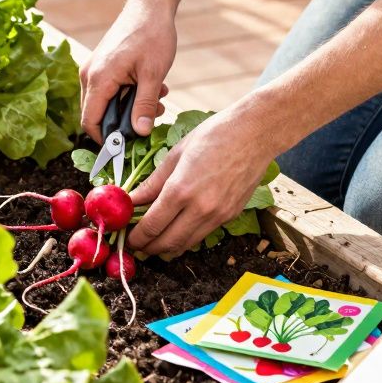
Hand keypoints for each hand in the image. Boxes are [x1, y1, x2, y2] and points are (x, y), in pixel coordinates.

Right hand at [80, 0, 176, 141]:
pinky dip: (129, 95)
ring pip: (107, 103)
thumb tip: (140, 133)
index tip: (127, 147)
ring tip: (158, 99)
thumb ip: (145, 105)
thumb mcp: (154, 74)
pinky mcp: (102, 66)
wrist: (150, 6)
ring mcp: (94, 69)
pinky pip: (110, 90)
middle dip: (125, 122)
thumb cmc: (152, 35)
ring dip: (131, 107)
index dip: (106, 140)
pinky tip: (152, 87)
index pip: (90, 121)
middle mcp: (89, 75)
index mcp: (97, 78)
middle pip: (98, 114)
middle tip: (154, 116)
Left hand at [127, 99, 284, 255]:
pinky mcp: (229, 216)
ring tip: (153, 240)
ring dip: (166, 247)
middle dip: (147, 248)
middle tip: (136, 243)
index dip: (135, 237)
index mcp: (181, 190)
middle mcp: (200, 208)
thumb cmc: (215, 136)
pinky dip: (185, 238)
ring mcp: (217, 215)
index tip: (126, 236)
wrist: (255, 134)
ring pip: (185, 245)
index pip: (151, 226)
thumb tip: (132, 200)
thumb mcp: (175, 155)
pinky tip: (176, 229)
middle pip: (166, 243)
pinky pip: (202, 235)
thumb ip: (152, 183)